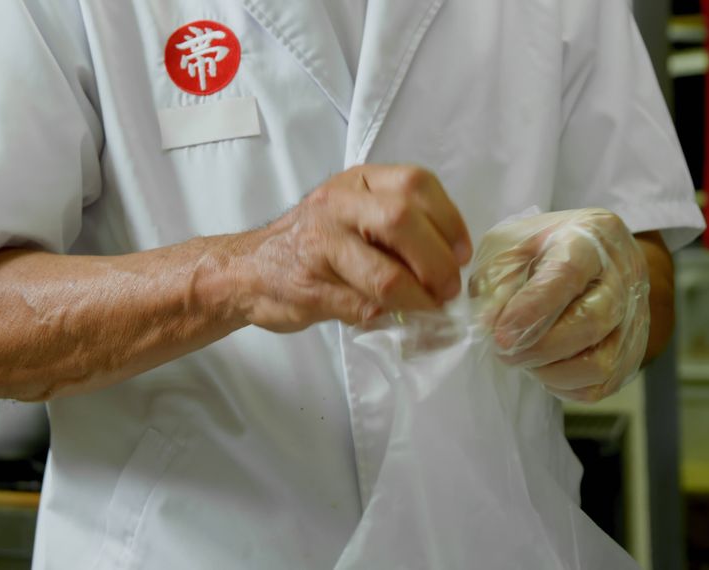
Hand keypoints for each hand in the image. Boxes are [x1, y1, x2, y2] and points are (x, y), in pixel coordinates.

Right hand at [240, 164, 471, 332]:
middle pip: (403, 222)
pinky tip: (388, 317)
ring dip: (417, 299)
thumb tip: (453, 262)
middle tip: (448, 290)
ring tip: (427, 309)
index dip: (450, 221)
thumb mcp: (355, 212)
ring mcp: (320, 245)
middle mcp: (338, 204)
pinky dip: (385, 317)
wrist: (247, 269)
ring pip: (385, 274)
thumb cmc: (315, 242)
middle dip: (437, 263)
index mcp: (358, 182)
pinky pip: (363, 307)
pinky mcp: (310, 288)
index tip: (461, 254)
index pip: (417, 184)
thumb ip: (400, 225)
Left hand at [469, 209, 648, 400]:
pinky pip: (604, 383)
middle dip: (539, 348)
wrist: (589, 254)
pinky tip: (548, 369)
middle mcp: (622, 275)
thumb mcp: (508, 246)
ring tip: (527, 360)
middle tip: (505, 351)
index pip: (566, 274)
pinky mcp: (635, 348)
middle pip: (590, 322)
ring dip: (554, 372)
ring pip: (602, 361)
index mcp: (588, 238)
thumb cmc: (541, 249)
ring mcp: (635, 314)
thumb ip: (495, 279)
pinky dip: (569, 386)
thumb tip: (489, 324)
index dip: (531, 310)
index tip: (500, 336)